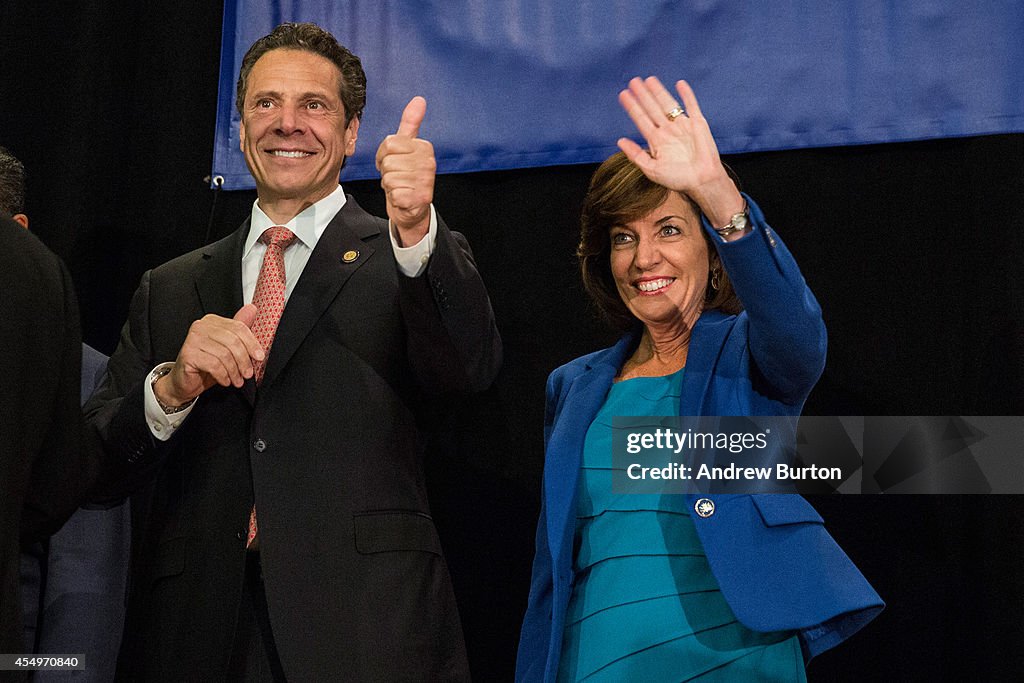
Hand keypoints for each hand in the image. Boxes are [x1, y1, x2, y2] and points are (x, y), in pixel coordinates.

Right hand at [153, 304, 263, 406]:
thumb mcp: (228, 348)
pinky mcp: (188, 354)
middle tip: (248, 373)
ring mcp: (193, 339)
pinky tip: (225, 381)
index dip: (252, 343)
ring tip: (237, 380)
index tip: (259, 357)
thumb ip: (239, 330)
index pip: (238, 328)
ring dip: (234, 371)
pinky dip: (223, 375)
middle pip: (233, 341)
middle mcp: (201, 327)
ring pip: (224, 354)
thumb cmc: (207, 365)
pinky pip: (214, 365)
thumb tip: (252, 309)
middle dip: (244, 360)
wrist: (184, 381)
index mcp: (212, 321)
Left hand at [375, 96, 435, 244]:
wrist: (413, 208)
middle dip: (387, 171)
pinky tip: (403, 198)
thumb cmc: (405, 175)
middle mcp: (428, 163)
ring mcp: (425, 181)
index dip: (384, 155)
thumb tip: (419, 100)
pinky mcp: (420, 198)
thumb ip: (411, 123)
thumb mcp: (407, 147)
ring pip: (389, 177)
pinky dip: (394, 198)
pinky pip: (393, 193)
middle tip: (398, 177)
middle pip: (388, 160)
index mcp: (424, 147)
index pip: (389, 143)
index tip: (394, 162)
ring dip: (390, 185)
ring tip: (400, 187)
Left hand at [617, 77, 742, 225]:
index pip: (641, 119)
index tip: (623, 95)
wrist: (702, 181)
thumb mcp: (652, 169)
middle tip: (633, 81)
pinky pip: (692, 106)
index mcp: (656, 141)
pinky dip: (687, 95)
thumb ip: (636, 155)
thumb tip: (619, 141)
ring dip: (659, 92)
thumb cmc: (678, 179)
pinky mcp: (698, 124)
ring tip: (649, 80)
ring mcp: (682, 126)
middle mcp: (668, 131)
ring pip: (668, 104)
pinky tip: (679, 84)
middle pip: (652, 108)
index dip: (632, 107)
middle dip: (643, 95)